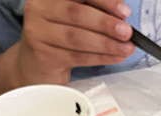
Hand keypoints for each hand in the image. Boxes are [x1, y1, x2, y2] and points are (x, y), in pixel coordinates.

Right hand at [12, 0, 135, 85]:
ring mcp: (37, 32)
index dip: (103, 1)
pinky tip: (114, 57)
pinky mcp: (42, 54)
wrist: (34, 65)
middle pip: (76, 14)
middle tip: (127, 32)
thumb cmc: (58, 39)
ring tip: (125, 48)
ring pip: (77, 37)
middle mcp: (39, 9)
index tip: (124, 11)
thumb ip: (92, 13)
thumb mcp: (72, 19)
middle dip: (106, 23)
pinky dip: (100, 57)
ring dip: (106, 44)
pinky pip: (76, 56)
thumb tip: (121, 19)